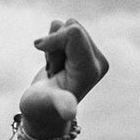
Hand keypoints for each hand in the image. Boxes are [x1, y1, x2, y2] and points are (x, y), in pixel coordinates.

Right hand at [18, 19, 108, 135]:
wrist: (43, 111)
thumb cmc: (42, 108)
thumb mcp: (48, 103)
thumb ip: (60, 103)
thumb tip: (69, 113)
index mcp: (92, 69)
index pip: (74, 33)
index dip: (53, 40)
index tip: (45, 59)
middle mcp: (97, 61)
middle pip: (72, 26)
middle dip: (54, 45)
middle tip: (53, 71)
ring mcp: (91, 55)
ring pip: (68, 26)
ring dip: (53, 45)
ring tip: (54, 69)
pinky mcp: (84, 50)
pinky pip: (64, 28)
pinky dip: (54, 43)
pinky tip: (56, 63)